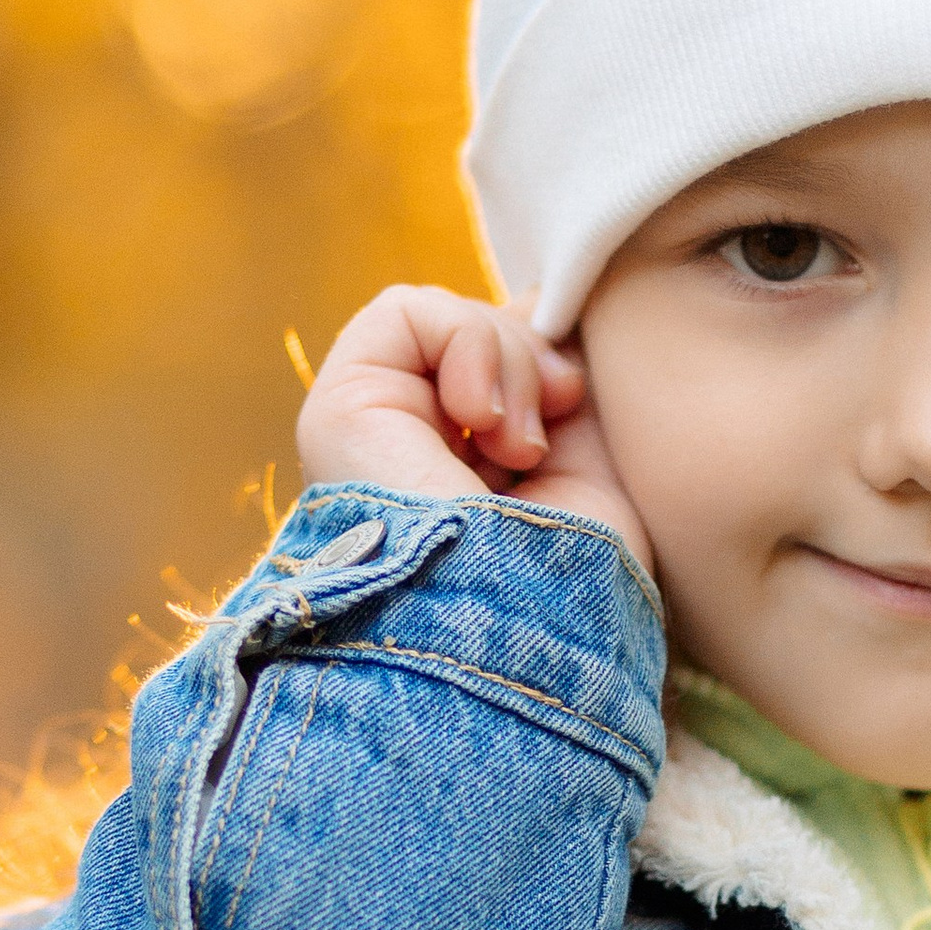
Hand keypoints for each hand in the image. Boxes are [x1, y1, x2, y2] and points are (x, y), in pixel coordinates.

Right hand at [295, 286, 653, 581]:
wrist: (523, 630)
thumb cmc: (573, 573)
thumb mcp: (591, 459)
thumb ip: (560, 378)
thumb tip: (539, 300)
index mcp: (473, 476)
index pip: (509, 363)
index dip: (549, 359)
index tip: (575, 400)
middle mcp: (418, 456)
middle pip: (485, 336)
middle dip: (532, 363)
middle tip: (542, 439)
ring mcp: (376, 434)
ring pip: (450, 321)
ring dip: (505, 361)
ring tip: (515, 446)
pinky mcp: (340, 410)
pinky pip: (405, 310)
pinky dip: (463, 340)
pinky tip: (477, 417)